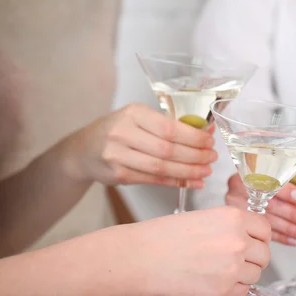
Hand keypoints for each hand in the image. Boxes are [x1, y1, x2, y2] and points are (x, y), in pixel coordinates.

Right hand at [61, 103, 216, 187]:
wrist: (83, 150)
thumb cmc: (118, 131)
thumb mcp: (139, 118)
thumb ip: (169, 125)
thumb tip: (206, 131)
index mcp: (133, 113)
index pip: (169, 127)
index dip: (193, 137)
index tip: (210, 141)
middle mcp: (123, 132)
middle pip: (167, 149)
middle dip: (195, 156)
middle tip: (212, 158)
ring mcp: (118, 155)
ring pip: (161, 167)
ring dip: (188, 171)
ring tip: (205, 172)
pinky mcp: (118, 174)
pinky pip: (154, 179)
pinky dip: (176, 181)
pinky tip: (192, 182)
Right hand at [126, 206, 270, 295]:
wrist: (144, 257)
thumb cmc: (166, 237)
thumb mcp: (205, 218)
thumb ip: (231, 228)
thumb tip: (249, 240)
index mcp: (234, 218)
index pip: (265, 230)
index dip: (259, 238)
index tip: (253, 243)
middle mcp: (239, 241)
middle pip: (264, 255)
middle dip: (253, 259)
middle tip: (235, 261)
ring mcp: (234, 267)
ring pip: (255, 275)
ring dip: (242, 275)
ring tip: (218, 271)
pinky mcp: (225, 290)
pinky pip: (242, 291)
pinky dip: (232, 290)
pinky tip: (214, 282)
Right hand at [224, 174, 295, 245]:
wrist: (241, 189)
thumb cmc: (265, 182)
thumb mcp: (285, 180)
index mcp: (250, 170)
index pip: (269, 181)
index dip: (287, 190)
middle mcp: (239, 188)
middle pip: (269, 203)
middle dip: (294, 214)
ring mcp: (235, 206)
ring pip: (266, 220)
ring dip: (289, 229)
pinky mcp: (238, 222)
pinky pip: (261, 232)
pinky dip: (280, 237)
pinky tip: (293, 240)